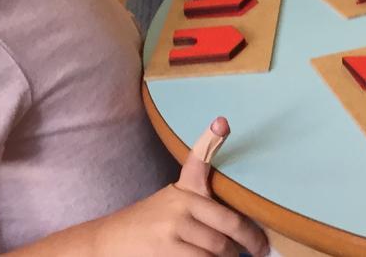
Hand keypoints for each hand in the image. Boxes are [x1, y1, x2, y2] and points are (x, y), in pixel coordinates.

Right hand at [86, 117, 268, 256]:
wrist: (107, 241)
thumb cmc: (149, 223)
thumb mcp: (173, 200)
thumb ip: (201, 195)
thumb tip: (236, 208)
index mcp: (185, 190)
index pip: (198, 160)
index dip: (211, 139)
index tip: (222, 122)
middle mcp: (180, 205)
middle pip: (228, 225)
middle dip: (248, 241)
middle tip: (259, 249)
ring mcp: (171, 228)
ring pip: (217, 249)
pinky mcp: (164, 251)